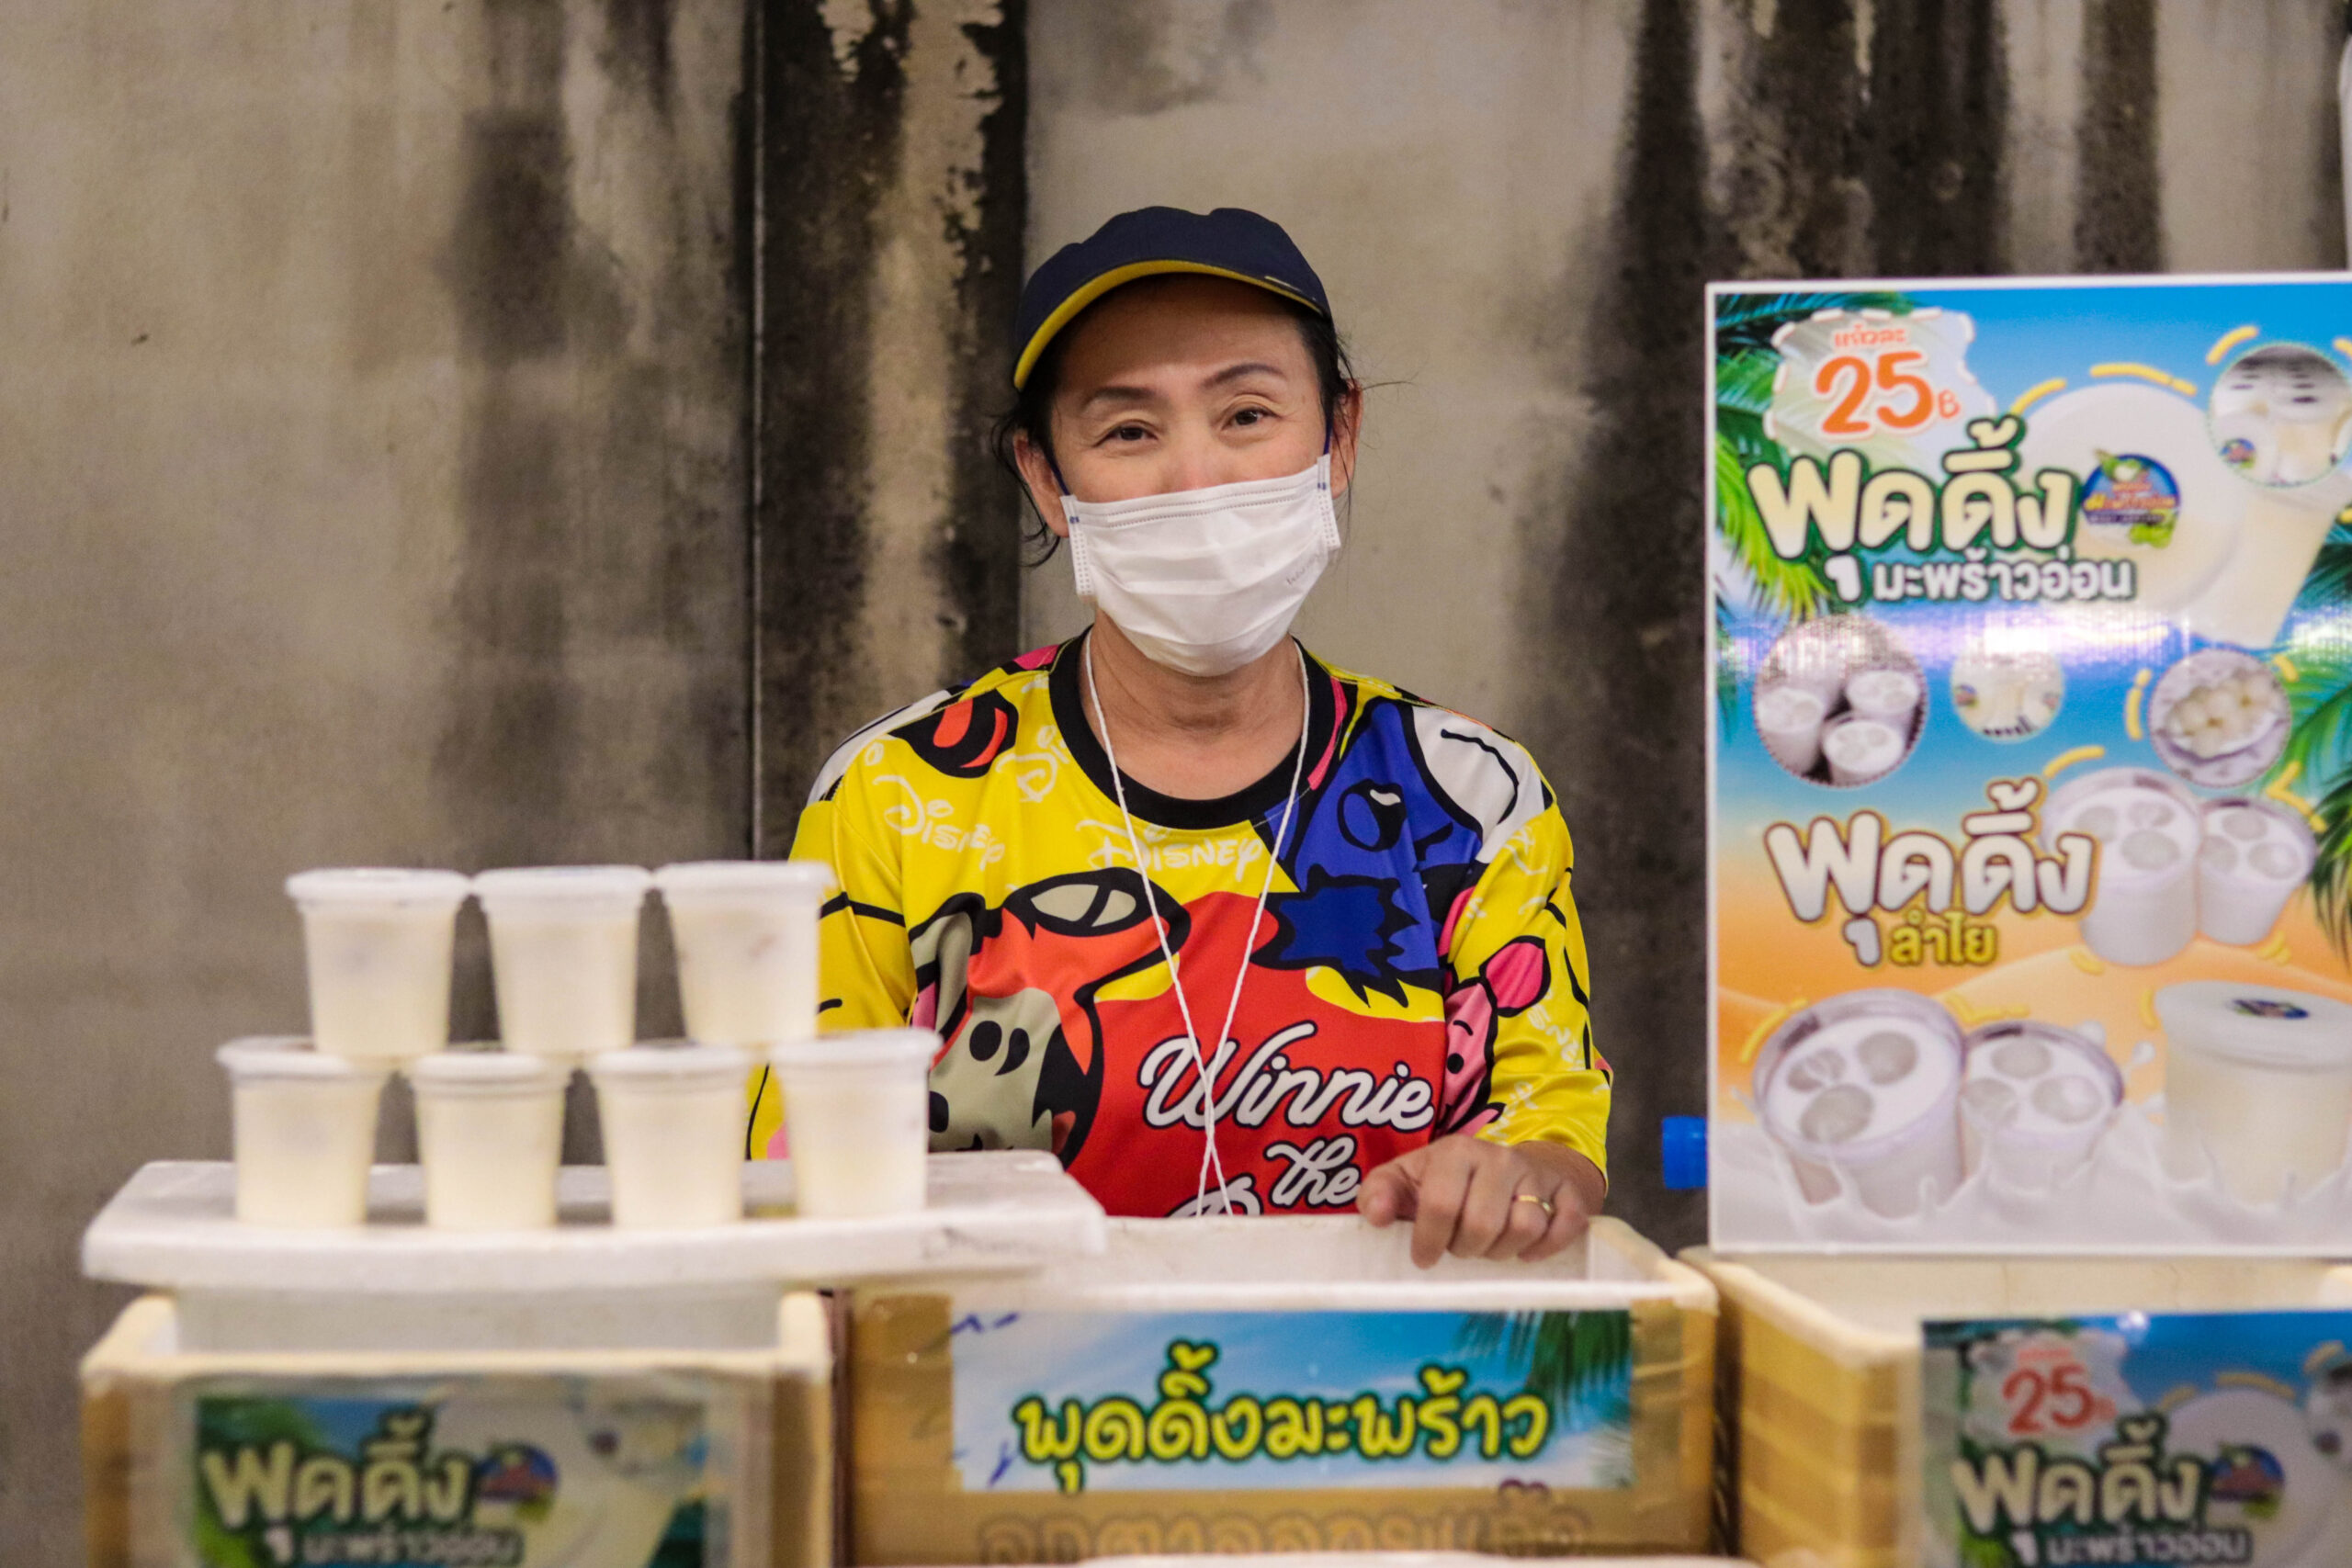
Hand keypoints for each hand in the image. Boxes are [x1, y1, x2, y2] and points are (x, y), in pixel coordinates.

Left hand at [1358, 1136, 1602, 1267]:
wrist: (1506, 1167)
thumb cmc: (1445, 1181)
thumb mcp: (1405, 1180)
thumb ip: (1379, 1194)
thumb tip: (1378, 1217)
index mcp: (1456, 1151)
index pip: (1441, 1204)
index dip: (1429, 1241)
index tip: (1424, 1258)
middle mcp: (1500, 1157)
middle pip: (1483, 1222)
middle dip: (1466, 1248)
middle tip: (1460, 1248)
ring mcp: (1536, 1174)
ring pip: (1525, 1226)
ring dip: (1503, 1251)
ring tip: (1488, 1247)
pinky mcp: (1567, 1192)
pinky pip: (1566, 1225)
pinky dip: (1547, 1246)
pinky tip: (1526, 1253)